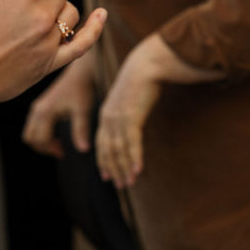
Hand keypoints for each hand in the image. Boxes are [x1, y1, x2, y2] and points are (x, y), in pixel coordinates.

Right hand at [22, 51, 96, 158]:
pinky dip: (40, 134)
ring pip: (29, 133)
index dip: (51, 149)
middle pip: (30, 138)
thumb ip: (81, 130)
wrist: (81, 72)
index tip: (63, 153)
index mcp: (46, 111)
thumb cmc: (82, 89)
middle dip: (43, 148)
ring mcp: (36, 107)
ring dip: (41, 142)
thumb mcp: (83, 110)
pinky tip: (56, 135)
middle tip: (60, 151)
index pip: (41, 139)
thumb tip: (83, 150)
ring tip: (58, 144)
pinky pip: (33, 126)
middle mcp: (37, 109)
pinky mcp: (39, 105)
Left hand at [95, 48, 162, 188]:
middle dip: (113, 169)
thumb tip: (135, 117)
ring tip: (129, 183)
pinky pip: (132, 143)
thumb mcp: (132, 96)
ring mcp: (118, 118)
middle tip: (119, 185)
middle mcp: (109, 118)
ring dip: (123, 168)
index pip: (102, 143)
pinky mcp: (131, 117)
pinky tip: (138, 170)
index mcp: (107, 113)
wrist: (146, 63)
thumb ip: (131, 109)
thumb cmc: (143, 77)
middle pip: (108, 150)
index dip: (104, 160)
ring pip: (118, 150)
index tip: (106, 176)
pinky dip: (134, 158)